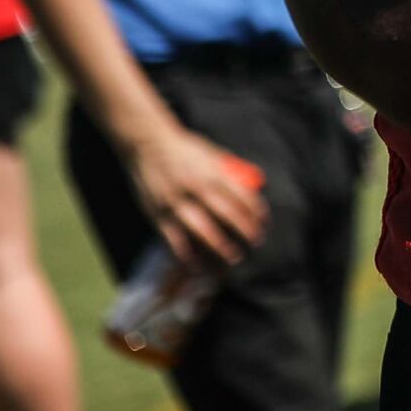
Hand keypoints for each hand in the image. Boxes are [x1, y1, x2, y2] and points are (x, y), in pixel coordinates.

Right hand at [125, 122, 264, 273]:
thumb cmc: (184, 149)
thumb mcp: (212, 155)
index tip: (264, 224)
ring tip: (233, 259)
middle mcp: (197, 189)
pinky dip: (187, 256)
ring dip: (220, 248)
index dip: (256, 213)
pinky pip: (174, 241)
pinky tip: (197, 266)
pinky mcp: (157, 215)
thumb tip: (251, 186)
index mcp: (214, 173)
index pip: (242, 196)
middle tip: (255, 243)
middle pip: (228, 216)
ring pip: (202, 232)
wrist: (146, 144)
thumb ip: (228, 172)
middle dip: (244, 232)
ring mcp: (176, 203)